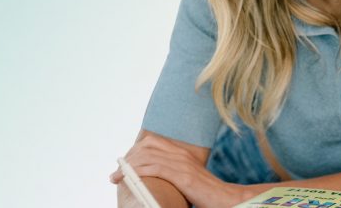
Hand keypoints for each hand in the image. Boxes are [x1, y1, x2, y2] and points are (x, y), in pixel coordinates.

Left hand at [109, 133, 247, 207]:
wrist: (225, 198)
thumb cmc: (206, 193)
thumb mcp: (187, 179)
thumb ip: (173, 174)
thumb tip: (154, 179)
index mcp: (181, 153)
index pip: (151, 142)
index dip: (133, 151)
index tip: (122, 165)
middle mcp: (180, 154)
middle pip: (146, 147)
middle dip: (127, 159)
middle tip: (115, 174)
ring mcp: (182, 164)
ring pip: (147, 157)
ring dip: (127, 167)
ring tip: (115, 178)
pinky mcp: (183, 175)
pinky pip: (154, 168)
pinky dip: (138, 172)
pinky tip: (128, 179)